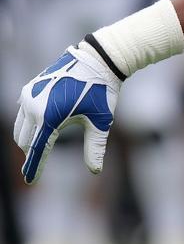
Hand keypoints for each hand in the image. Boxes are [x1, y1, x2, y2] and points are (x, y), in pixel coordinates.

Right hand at [12, 42, 120, 183]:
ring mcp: (29, 95)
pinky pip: (22, 113)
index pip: (37, 149)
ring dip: (28, 140)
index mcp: (50, 117)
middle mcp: (34, 106)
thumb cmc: (102, 92)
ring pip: (21, 127)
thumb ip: (95, 147)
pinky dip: (28, 124)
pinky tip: (37, 131)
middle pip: (24, 140)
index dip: (34, 167)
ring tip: (37, 151)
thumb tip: (94, 171)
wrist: (97, 61)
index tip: (31, 181)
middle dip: (31, 154)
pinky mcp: (29, 88)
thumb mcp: (101, 122)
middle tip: (35, 169)